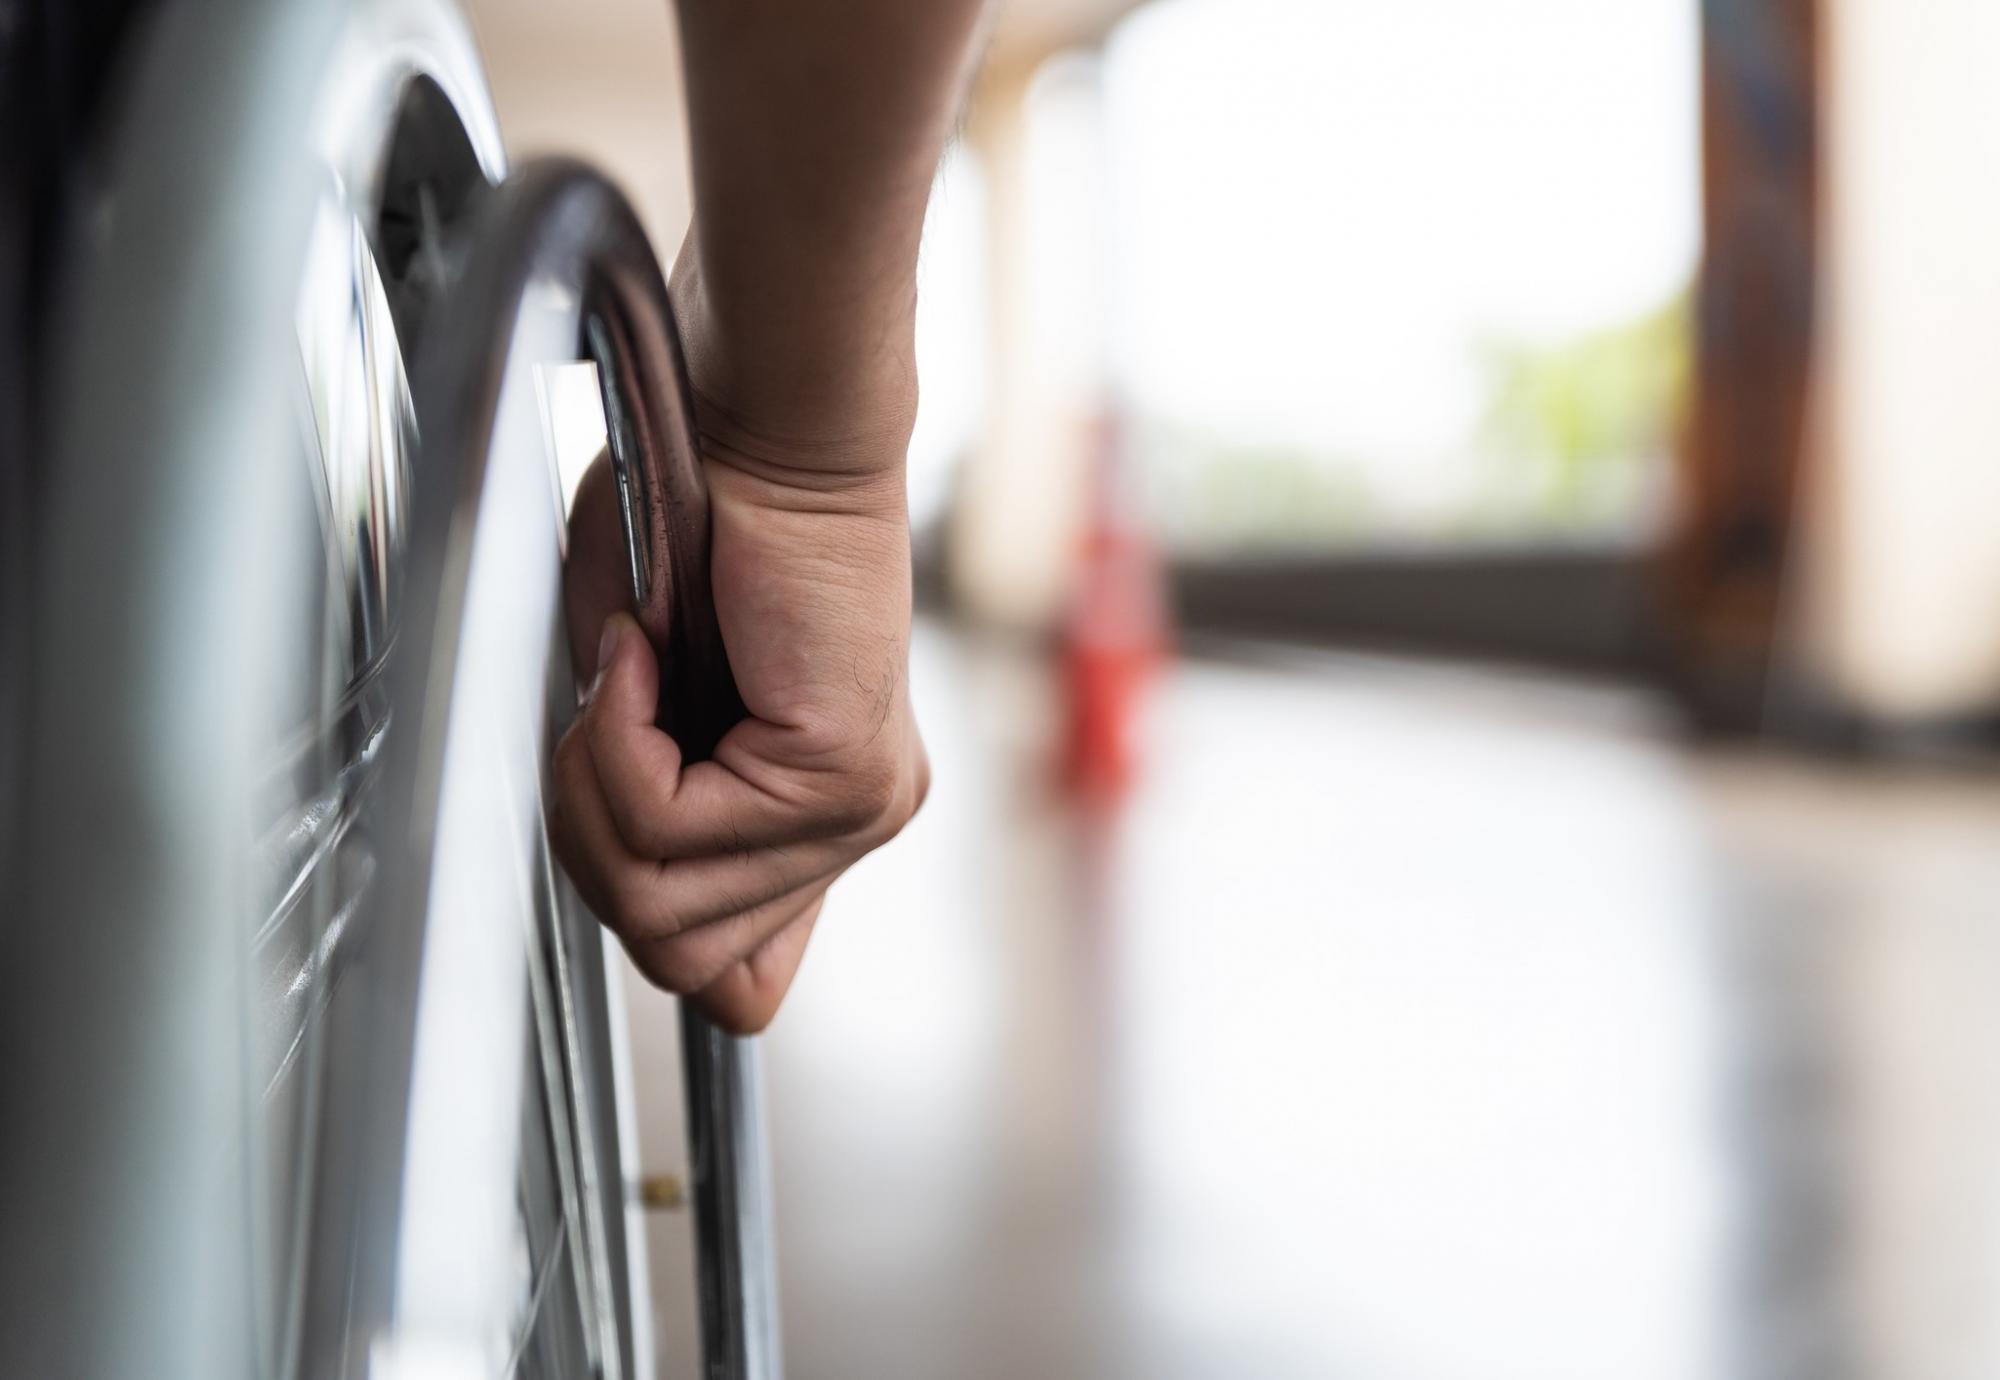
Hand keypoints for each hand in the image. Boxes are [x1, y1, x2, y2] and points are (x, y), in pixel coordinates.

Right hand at [550, 260, 928, 1033]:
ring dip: (599, 789)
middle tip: (601, 717)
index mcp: (813, 822)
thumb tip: (617, 888)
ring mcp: (860, 809)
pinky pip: (670, 826)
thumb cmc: (690, 529)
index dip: (645, 912)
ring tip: (626, 678)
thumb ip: (640, 816)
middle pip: (676, 962)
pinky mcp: (843, 771)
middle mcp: (852, 826)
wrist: (755, 425)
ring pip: (662, 912)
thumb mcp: (641, 706)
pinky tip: (645, 654)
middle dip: (593, 843)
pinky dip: (619, 738)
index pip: (739, 987)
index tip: (616, 793)